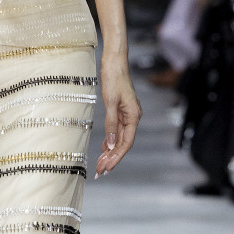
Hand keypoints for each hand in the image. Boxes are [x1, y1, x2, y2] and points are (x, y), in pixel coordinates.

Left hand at [95, 62, 141, 176]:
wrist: (114, 62)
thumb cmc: (114, 78)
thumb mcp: (110, 102)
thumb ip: (111, 124)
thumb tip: (111, 145)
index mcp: (134, 116)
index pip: (126, 143)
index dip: (116, 157)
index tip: (106, 168)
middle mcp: (133, 117)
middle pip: (123, 143)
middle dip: (111, 158)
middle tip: (100, 172)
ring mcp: (127, 114)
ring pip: (119, 138)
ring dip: (110, 152)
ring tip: (100, 165)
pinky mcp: (120, 111)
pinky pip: (116, 130)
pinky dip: (110, 140)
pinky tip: (104, 148)